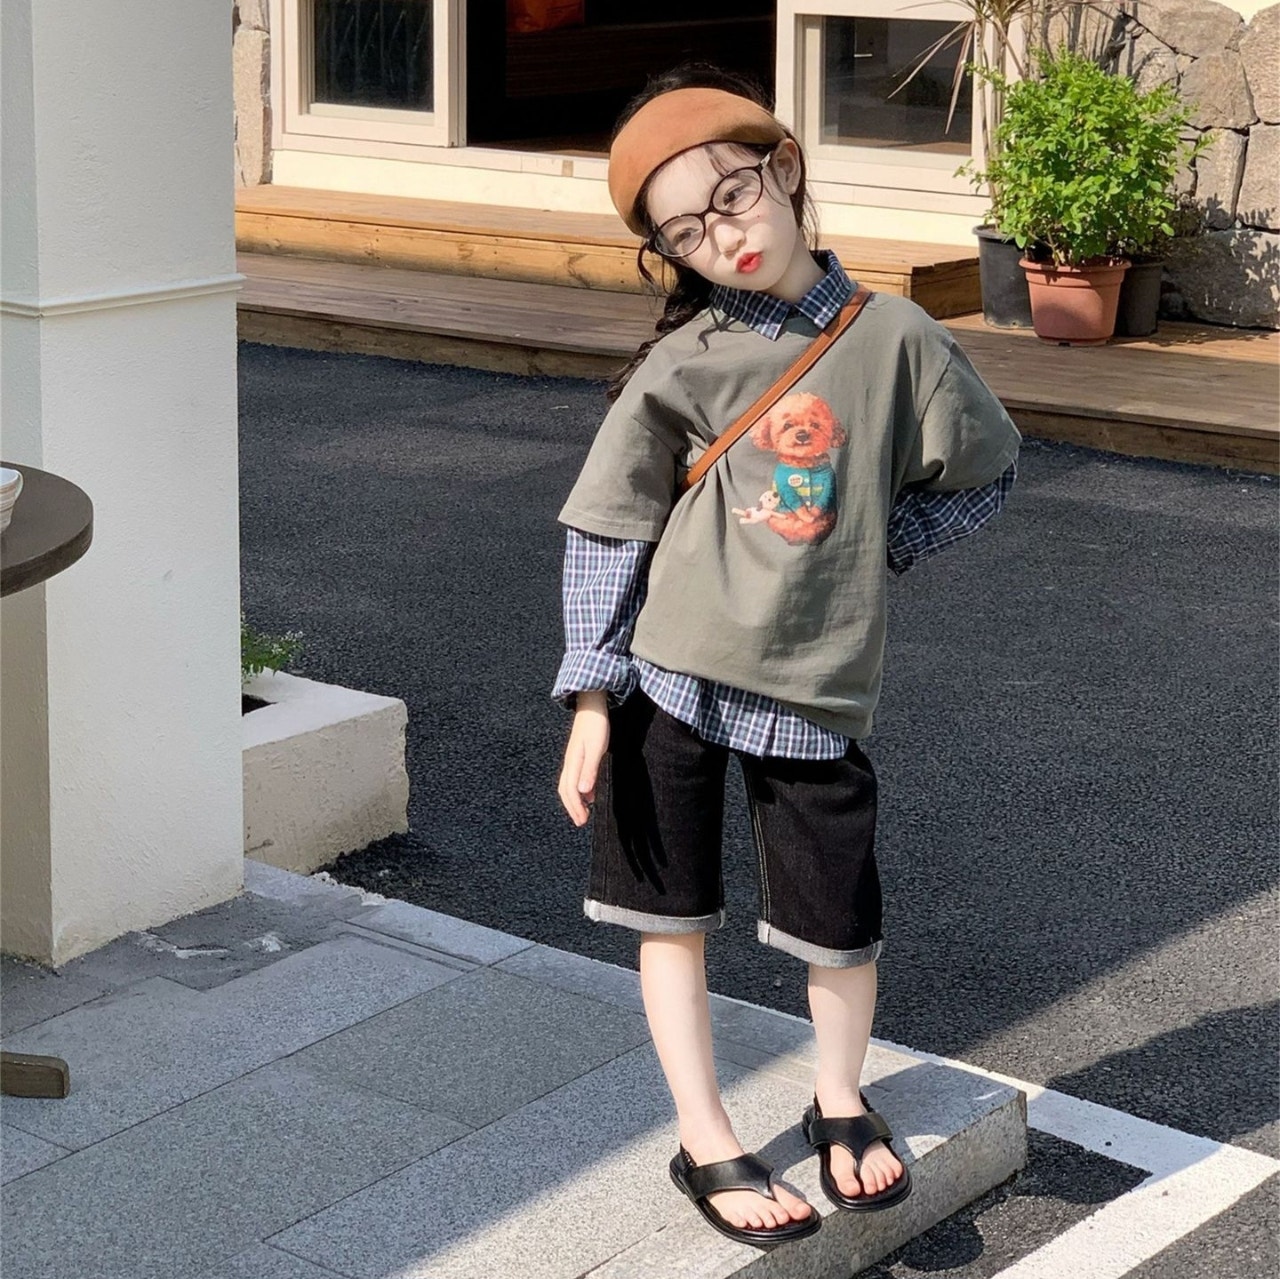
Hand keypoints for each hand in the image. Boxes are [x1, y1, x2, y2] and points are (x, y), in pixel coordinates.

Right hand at [558, 690, 608, 826]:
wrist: (591, 705)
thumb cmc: (596, 725)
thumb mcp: (596, 748)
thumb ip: (590, 770)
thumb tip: (583, 792)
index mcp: (573, 762)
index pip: (570, 792)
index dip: (575, 808)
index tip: (582, 821)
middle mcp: (569, 763)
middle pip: (565, 790)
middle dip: (572, 808)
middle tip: (582, 822)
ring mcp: (572, 758)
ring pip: (567, 785)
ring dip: (574, 800)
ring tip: (584, 812)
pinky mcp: (577, 755)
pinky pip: (573, 777)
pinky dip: (579, 789)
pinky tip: (589, 793)